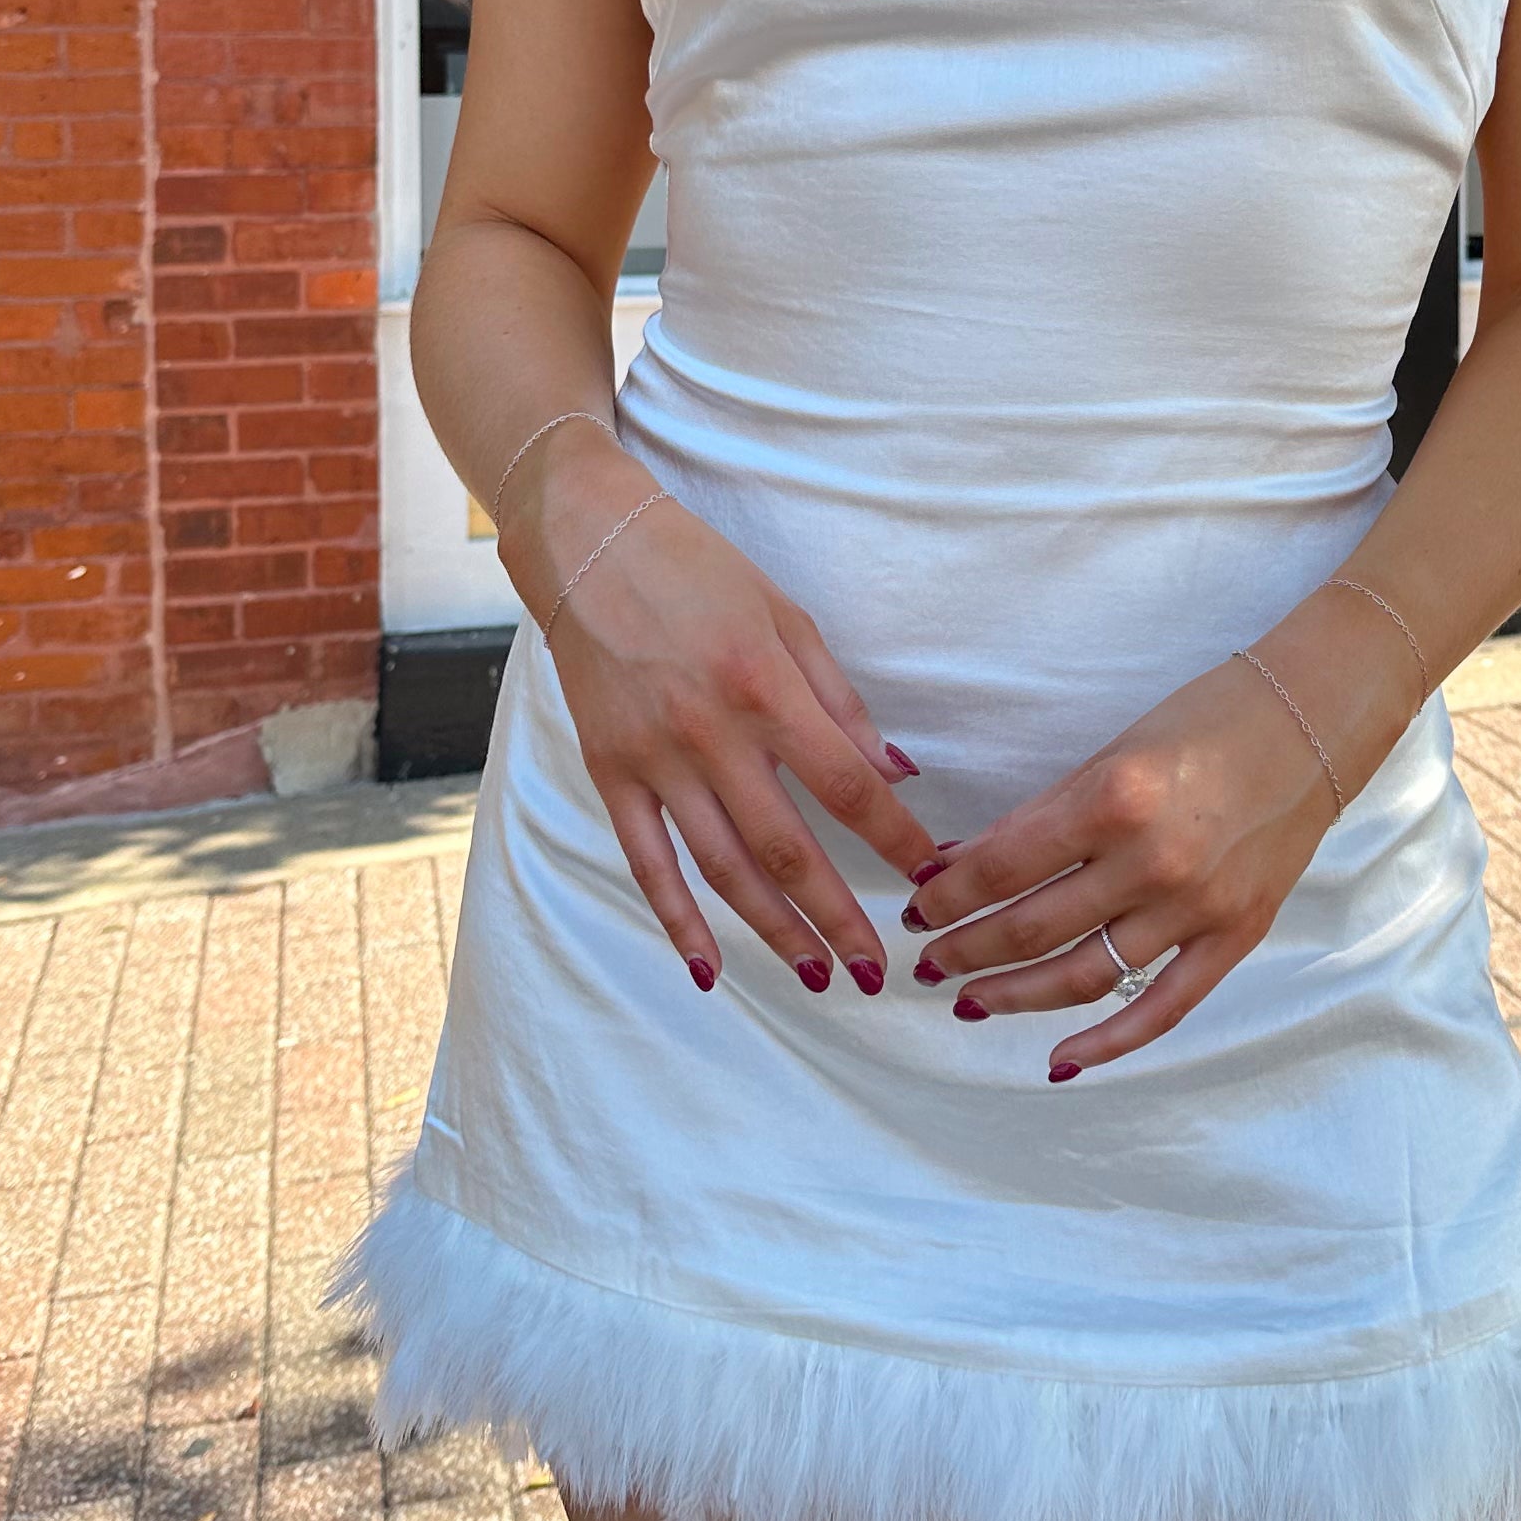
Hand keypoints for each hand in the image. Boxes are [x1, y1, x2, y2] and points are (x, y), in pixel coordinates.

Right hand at [509, 439, 935, 995]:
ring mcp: (653, 758)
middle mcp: (709, 732)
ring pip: (722, 869)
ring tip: (817, 978)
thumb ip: (840, 700)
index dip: (894, 840)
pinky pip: (647, 862)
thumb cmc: (700, 572)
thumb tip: (896, 772)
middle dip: (838, 916)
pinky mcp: (608, 771)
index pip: (847, 785)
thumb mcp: (787, 616)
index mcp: (765, 686)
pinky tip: (709, 969)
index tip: (932, 878)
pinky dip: (676, 922)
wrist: (587, 542)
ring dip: (773, 932)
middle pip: (787, 847)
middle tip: (879, 971)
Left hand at [906, 611, 1407, 1078]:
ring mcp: (1197, 908)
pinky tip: (1058, 1061)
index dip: (947, 895)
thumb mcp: (1110, 754)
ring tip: (969, 1002)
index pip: (1002, 868)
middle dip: (965, 950)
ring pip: (1083, 977)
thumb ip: (1040, 817)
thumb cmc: (1205, 719)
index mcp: (1113, 800)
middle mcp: (1152, 862)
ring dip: (1015, 996)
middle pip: (1032, 928)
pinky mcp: (1235, 937)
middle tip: (928, 962)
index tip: (917, 906)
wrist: (1313, 723)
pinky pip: (1163, 1009)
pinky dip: (1107, 1043)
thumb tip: (960, 865)